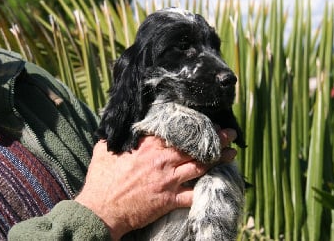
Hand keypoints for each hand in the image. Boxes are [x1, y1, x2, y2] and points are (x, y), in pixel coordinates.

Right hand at [75, 129, 236, 239]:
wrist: (101, 211)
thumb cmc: (101, 181)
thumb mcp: (104, 152)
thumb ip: (115, 138)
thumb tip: (113, 127)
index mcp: (147, 147)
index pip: (176, 132)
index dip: (194, 126)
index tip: (206, 123)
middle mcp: (162, 161)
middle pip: (194, 147)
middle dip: (214, 139)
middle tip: (229, 133)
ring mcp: (168, 180)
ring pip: (200, 167)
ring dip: (218, 160)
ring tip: (232, 153)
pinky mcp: (169, 199)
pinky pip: (193, 194)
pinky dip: (207, 190)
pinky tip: (220, 185)